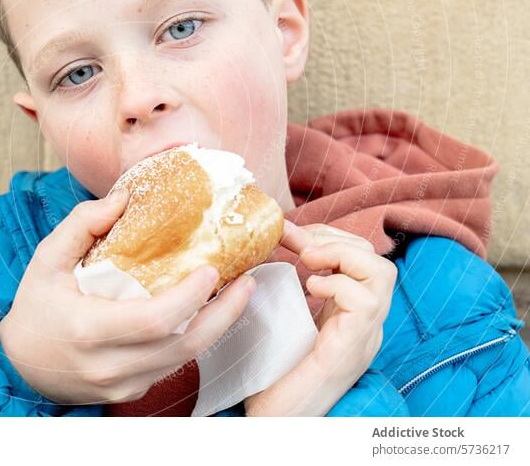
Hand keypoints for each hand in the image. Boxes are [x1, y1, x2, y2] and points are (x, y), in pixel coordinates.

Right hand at [0, 190, 256, 404]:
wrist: (20, 366)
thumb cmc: (35, 308)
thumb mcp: (46, 260)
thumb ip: (81, 224)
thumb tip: (124, 199)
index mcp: (88, 330)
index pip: (155, 320)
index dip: (190, 297)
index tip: (212, 270)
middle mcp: (109, 365)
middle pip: (182, 345)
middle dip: (223, 314)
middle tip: (247, 283)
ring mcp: (122, 384)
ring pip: (184, 359)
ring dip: (217, 327)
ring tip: (239, 294)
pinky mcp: (130, 392)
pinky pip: (171, 366)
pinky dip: (194, 339)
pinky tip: (208, 314)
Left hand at [244, 221, 396, 415]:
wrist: (277, 420)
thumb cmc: (272, 373)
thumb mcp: (281, 318)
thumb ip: (284, 286)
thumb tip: (269, 243)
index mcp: (348, 314)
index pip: (360, 258)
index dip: (327, 235)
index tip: (288, 231)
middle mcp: (364, 323)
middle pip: (377, 260)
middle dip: (335, 237)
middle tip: (298, 243)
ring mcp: (364, 335)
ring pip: (383, 274)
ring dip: (342, 254)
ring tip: (308, 260)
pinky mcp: (353, 347)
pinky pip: (366, 302)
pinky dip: (338, 284)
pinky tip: (310, 288)